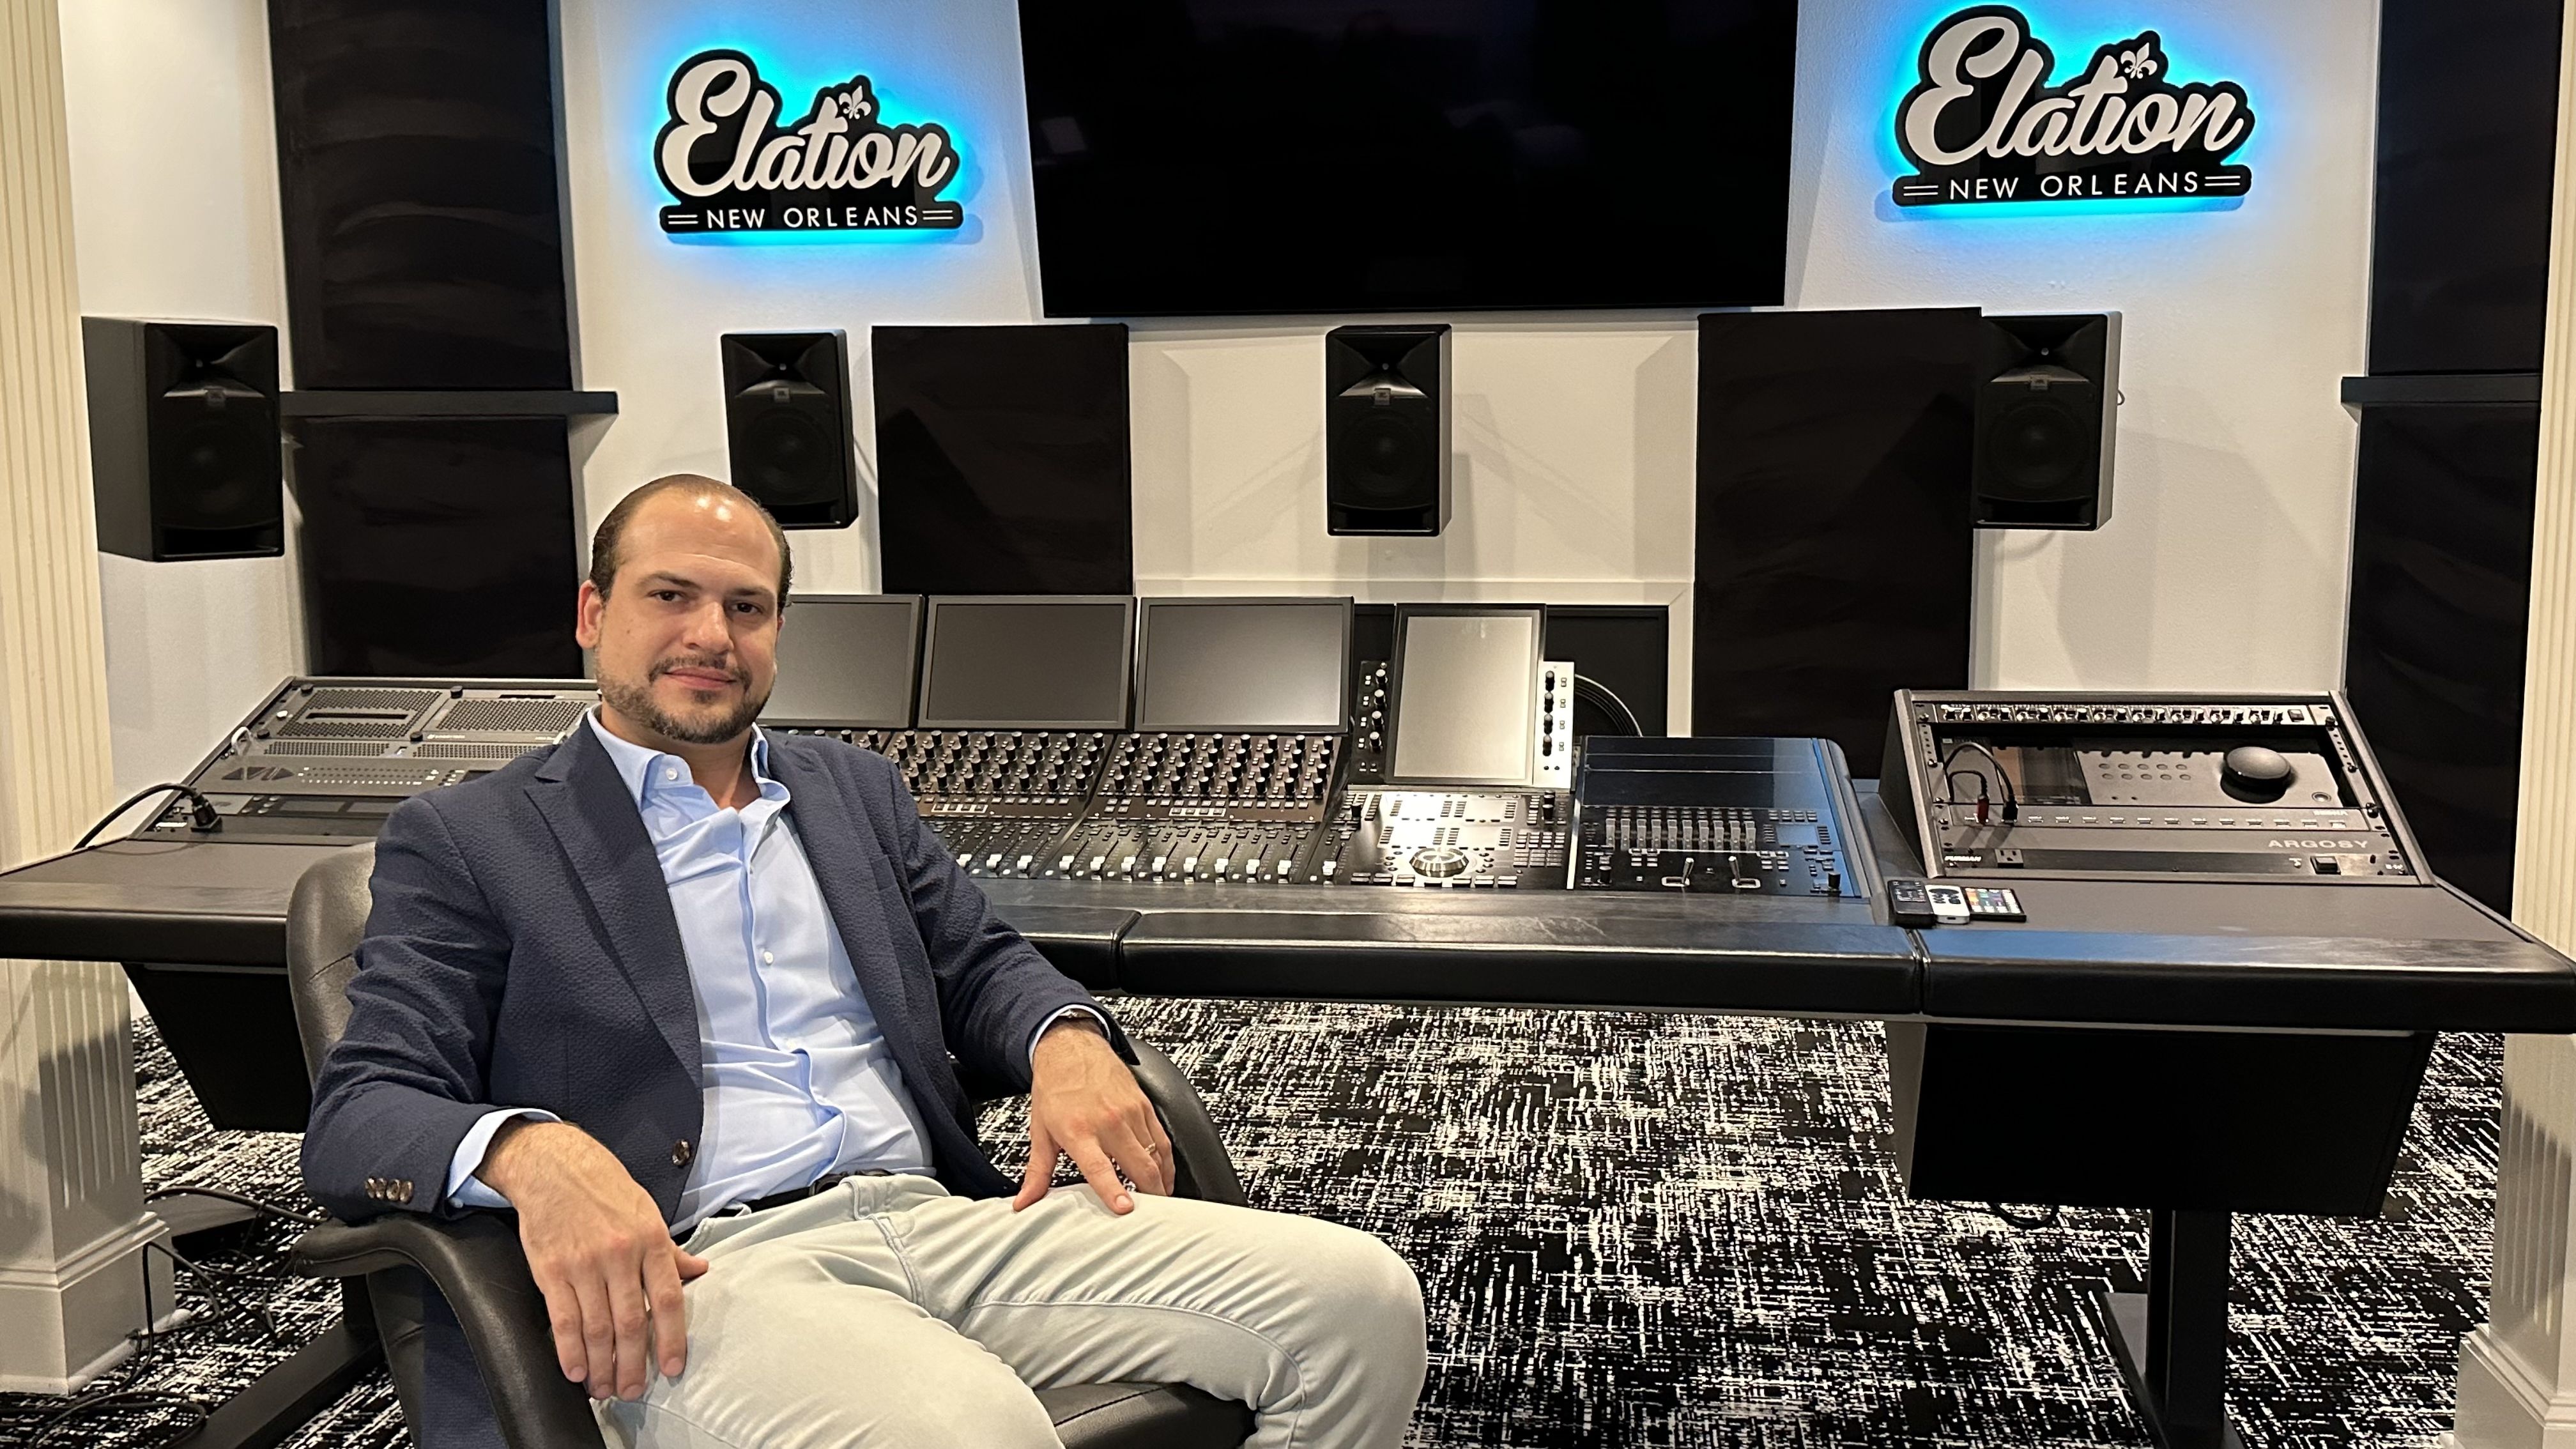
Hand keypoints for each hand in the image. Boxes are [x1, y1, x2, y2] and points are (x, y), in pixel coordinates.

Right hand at [478, 1120, 707, 1400]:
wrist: (555, 1167)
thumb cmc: (604, 1188)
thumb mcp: (647, 1212)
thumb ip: (671, 1250)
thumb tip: (701, 1270)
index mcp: (651, 1241)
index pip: (670, 1299)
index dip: (672, 1339)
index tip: (673, 1368)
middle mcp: (621, 1254)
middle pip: (632, 1321)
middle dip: (634, 1364)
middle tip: (633, 1391)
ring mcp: (585, 1264)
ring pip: (597, 1327)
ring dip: (603, 1365)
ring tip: (606, 1388)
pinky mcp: (552, 1270)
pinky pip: (563, 1319)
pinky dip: (570, 1350)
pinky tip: (577, 1370)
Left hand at [1014, 1019, 1172, 1213]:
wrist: (1071, 1048)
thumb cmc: (1056, 1088)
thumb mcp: (1041, 1132)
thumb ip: (1037, 1173)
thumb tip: (1024, 1202)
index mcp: (1079, 1131)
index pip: (1100, 1168)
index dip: (1114, 1191)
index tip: (1125, 1209)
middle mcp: (1108, 1122)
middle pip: (1139, 1166)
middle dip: (1150, 1195)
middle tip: (1152, 1215)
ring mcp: (1130, 1113)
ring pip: (1155, 1155)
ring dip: (1160, 1181)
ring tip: (1161, 1201)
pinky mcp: (1144, 1106)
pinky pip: (1163, 1140)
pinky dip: (1166, 1161)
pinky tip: (1164, 1174)